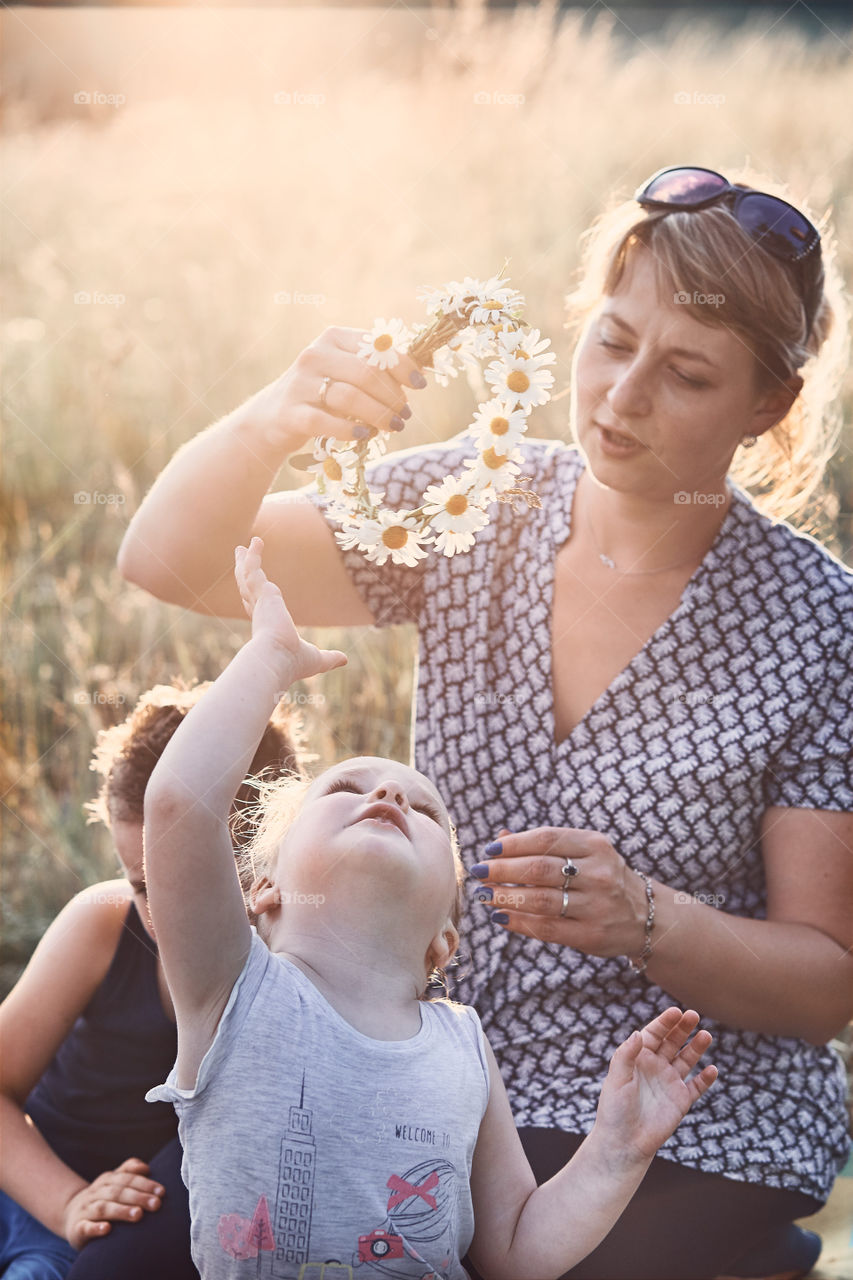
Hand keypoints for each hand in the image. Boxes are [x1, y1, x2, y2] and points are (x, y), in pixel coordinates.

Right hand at [62, 1157, 164, 1248]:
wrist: (69, 1214)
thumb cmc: (101, 1198)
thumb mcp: (113, 1182)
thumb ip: (129, 1171)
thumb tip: (146, 1167)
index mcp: (107, 1180)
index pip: (127, 1179)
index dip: (145, 1184)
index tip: (161, 1192)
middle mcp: (96, 1193)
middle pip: (118, 1193)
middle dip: (139, 1197)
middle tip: (156, 1204)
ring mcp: (85, 1210)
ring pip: (103, 1208)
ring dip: (121, 1211)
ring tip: (138, 1215)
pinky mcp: (77, 1228)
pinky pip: (85, 1227)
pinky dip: (96, 1228)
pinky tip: (107, 1229)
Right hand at [235, 537, 346, 680]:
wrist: (277, 659)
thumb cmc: (292, 663)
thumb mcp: (314, 659)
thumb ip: (328, 658)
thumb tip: (343, 660)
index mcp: (267, 626)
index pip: (257, 606)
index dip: (254, 596)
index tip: (254, 587)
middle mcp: (259, 612)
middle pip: (247, 586)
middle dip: (243, 571)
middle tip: (239, 556)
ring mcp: (258, 601)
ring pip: (247, 575)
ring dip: (245, 560)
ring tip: (243, 546)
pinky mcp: (261, 591)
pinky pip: (253, 568)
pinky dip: (253, 555)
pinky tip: (256, 542)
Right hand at [245, 325, 426, 454]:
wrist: (274, 417)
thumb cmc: (322, 394)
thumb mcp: (345, 373)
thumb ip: (375, 369)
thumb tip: (420, 373)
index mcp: (333, 338)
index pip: (375, 347)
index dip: (402, 366)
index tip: (420, 385)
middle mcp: (315, 355)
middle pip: (365, 373)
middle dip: (392, 396)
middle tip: (405, 414)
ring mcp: (300, 384)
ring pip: (349, 397)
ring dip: (378, 414)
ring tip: (393, 426)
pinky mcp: (291, 412)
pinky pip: (325, 421)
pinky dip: (349, 430)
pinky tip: (364, 435)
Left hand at [470, 826, 648, 957]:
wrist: (645, 916)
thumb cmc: (602, 878)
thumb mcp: (584, 853)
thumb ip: (544, 845)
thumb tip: (500, 837)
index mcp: (595, 845)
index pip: (546, 839)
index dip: (513, 844)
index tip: (489, 850)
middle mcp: (598, 873)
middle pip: (540, 868)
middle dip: (503, 870)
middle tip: (479, 872)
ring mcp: (597, 905)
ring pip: (541, 900)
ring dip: (506, 896)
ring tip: (485, 895)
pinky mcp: (591, 934)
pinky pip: (547, 928)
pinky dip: (519, 922)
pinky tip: (501, 916)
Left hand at [594, 1008, 716, 1164]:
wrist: (623, 1143)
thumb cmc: (614, 1110)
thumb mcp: (616, 1079)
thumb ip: (626, 1055)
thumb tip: (638, 1032)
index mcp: (638, 1058)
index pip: (654, 1033)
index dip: (665, 1022)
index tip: (676, 1011)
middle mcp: (656, 1066)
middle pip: (673, 1041)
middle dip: (683, 1028)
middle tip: (693, 1015)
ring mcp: (669, 1082)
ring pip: (687, 1059)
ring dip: (697, 1047)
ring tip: (706, 1035)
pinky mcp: (680, 1101)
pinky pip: (696, 1087)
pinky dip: (705, 1079)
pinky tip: (712, 1069)